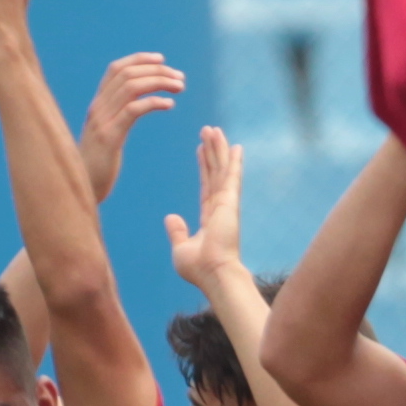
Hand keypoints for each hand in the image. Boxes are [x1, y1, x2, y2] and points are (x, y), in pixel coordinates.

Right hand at [78, 52, 183, 200]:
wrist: (82, 189)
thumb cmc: (98, 166)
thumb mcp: (107, 135)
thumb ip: (116, 118)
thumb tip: (133, 106)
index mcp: (97, 105)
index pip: (116, 69)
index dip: (139, 59)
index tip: (162, 60)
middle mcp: (97, 108)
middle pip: (127, 74)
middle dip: (156, 71)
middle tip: (180, 78)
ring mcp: (101, 121)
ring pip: (131, 87)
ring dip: (159, 83)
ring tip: (180, 87)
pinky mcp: (109, 137)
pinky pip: (133, 110)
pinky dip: (153, 102)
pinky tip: (169, 105)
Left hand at [163, 126, 247, 291]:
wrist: (213, 275)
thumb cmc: (199, 269)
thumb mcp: (181, 248)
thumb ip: (178, 231)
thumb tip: (171, 217)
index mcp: (210, 218)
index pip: (206, 186)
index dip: (203, 167)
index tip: (200, 150)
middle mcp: (220, 208)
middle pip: (215, 172)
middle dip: (212, 151)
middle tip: (209, 131)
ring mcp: (227, 204)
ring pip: (222, 169)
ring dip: (218, 148)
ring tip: (214, 129)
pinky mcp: (230, 203)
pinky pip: (230, 176)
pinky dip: (233, 160)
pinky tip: (234, 145)